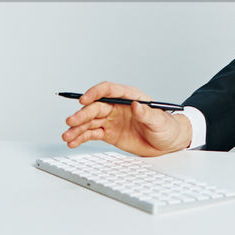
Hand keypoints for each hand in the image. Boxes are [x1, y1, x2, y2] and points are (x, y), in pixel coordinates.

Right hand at [62, 81, 191, 156]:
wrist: (168, 143)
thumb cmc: (167, 127)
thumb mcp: (160, 121)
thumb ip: (147, 114)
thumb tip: (136, 105)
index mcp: (129, 97)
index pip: (108, 90)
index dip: (95, 93)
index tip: (84, 100)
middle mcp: (117, 107)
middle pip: (95, 107)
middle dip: (82, 114)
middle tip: (71, 122)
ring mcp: (112, 120)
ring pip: (90, 121)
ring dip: (77, 128)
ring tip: (67, 136)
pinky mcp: (110, 133)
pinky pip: (92, 133)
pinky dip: (81, 137)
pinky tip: (73, 142)